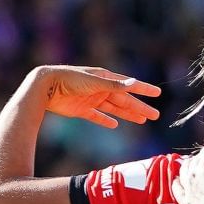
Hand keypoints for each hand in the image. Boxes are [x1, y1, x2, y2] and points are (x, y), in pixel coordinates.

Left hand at [30, 66, 159, 127]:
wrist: (46, 87)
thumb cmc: (70, 80)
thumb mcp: (95, 83)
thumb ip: (115, 85)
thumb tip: (134, 83)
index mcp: (105, 79)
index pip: (129, 85)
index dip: (143, 89)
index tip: (157, 93)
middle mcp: (100, 89)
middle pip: (124, 100)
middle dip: (140, 107)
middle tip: (155, 115)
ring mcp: (91, 99)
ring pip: (114, 109)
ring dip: (128, 115)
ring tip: (142, 121)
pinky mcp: (81, 109)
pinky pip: (97, 116)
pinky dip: (106, 121)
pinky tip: (114, 125)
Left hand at [173, 145, 203, 203]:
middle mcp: (194, 171)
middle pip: (195, 160)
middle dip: (200, 158)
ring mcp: (188, 186)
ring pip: (183, 171)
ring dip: (187, 166)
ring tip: (190, 166)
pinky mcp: (185, 200)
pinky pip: (176, 188)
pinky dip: (176, 183)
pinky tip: (177, 180)